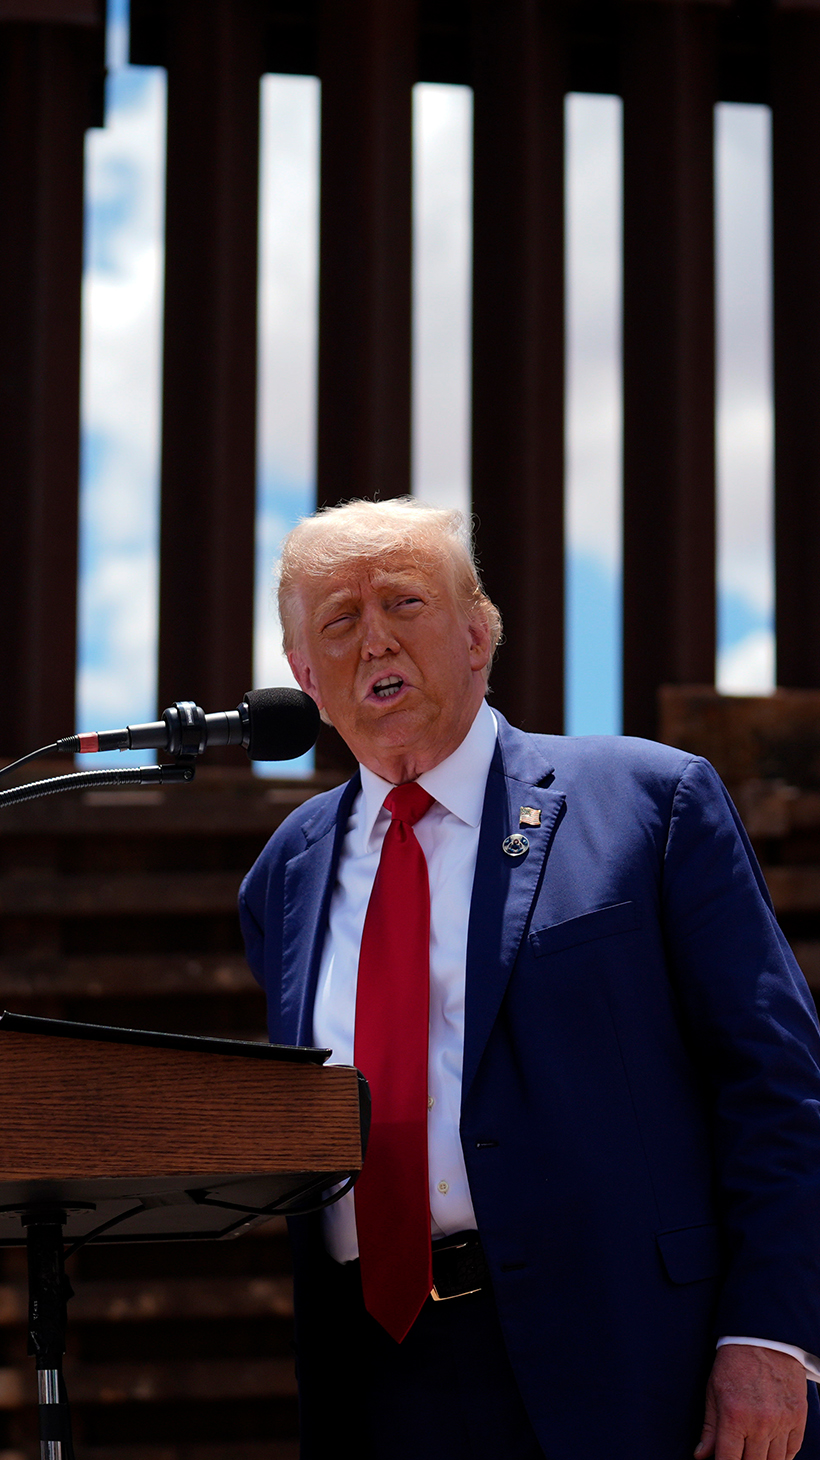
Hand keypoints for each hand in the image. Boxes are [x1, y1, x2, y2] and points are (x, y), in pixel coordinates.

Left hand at [695, 1344, 807, 1459]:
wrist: (764, 1339)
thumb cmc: (734, 1363)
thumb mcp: (713, 1391)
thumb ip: (709, 1427)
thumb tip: (701, 1455)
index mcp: (733, 1415)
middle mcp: (759, 1423)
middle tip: (738, 1455)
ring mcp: (781, 1421)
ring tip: (753, 1454)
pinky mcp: (797, 1417)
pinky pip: (793, 1450)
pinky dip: (783, 1456)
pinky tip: (772, 1452)